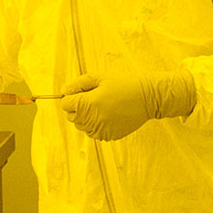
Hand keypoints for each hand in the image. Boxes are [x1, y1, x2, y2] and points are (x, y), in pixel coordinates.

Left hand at [60, 70, 195, 141]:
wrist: (148, 98)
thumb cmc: (124, 84)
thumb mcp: (100, 77)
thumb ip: (78, 84)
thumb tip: (63, 92)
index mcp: (88, 104)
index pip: (65, 105)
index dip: (72, 97)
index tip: (83, 92)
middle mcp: (92, 120)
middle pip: (71, 117)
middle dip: (78, 108)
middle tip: (94, 98)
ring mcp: (100, 130)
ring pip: (82, 126)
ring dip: (86, 117)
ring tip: (103, 106)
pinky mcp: (108, 136)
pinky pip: (94, 132)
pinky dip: (96, 125)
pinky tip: (109, 115)